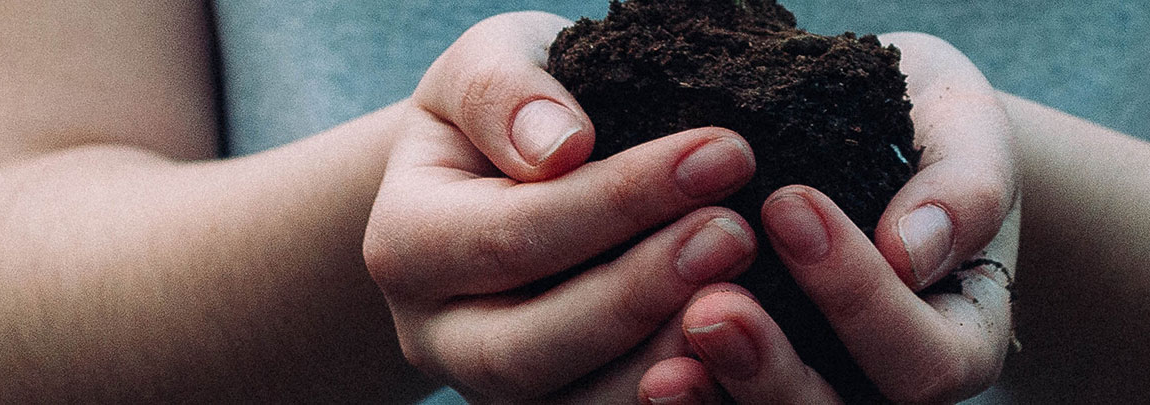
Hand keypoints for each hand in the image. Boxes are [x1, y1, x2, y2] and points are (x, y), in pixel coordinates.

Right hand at [360, 12, 760, 400]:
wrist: (507, 174)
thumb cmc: (511, 110)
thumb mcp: (491, 63)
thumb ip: (505, 92)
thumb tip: (560, 146)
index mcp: (404, 243)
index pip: (514, 233)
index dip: (622, 198)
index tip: (723, 152)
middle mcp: (436, 335)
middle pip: (528, 344)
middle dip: (640, 291)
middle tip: (736, 234)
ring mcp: (493, 389)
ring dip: (665, 358)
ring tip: (745, 294)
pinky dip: (676, 394)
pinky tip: (738, 349)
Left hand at [637, 32, 1020, 403]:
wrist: (875, 128)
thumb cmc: (930, 129)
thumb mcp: (966, 133)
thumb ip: (964, 191)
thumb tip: (911, 252)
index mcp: (960, 341)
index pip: (924, 360)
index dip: (859, 297)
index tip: (789, 204)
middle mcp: (887, 386)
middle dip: (772, 371)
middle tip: (712, 307)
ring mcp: (817, 389)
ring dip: (718, 401)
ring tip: (662, 369)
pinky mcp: (751, 379)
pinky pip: (720, 404)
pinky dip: (687, 398)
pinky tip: (645, 374)